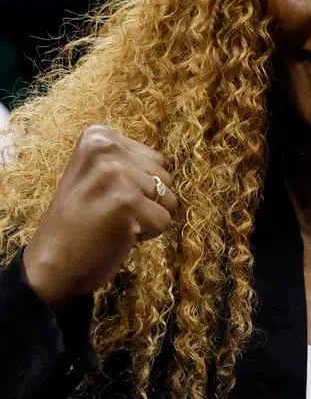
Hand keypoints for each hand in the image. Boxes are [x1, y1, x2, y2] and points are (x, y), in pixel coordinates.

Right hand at [22, 126, 176, 306]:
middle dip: (147, 201)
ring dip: (148, 217)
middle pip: (165, 177)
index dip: (139, 185)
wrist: (52, 262)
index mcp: (97, 136)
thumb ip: (127, 161)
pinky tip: (119, 235)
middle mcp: (105, 148)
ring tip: (114, 222)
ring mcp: (116, 174)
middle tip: (110, 213)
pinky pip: (165, 221)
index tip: (106, 196)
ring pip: (169, 199)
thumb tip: (168, 161)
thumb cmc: (81, 221)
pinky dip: (148, 234)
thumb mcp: (95, 174)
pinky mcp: (127, 202)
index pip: (155, 160)